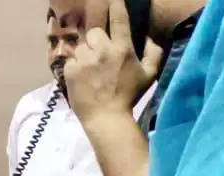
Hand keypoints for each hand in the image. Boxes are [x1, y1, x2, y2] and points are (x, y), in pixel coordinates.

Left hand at [64, 0, 163, 124]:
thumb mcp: (149, 74)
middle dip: (96, 39)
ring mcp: (84, 60)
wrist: (106, 117)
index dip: (115, 6)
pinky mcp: (70, 70)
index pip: (118, 19)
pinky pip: (71, 60)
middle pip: (94, 31)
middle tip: (99, 53)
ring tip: (91, 69)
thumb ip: (154, 52)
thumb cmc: (129, 96)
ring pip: (81, 46)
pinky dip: (75, 67)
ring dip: (85, 54)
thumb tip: (150, 37)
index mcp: (122, 48)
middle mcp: (102, 50)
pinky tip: (82, 78)